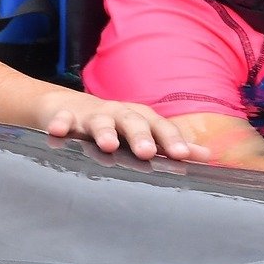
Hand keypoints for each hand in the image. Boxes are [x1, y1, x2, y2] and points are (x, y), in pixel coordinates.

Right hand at [43, 91, 210, 161]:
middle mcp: (119, 114)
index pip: (161, 128)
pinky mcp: (65, 117)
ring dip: (104, 131)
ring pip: (100, 121)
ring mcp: (92, 115)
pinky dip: (59, 123)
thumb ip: (170, 145)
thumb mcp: (142, 133)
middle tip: (147, 152)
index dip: (172, 140)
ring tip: (108, 145)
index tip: (183, 155)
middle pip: (133, 122)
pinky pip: (62, 119)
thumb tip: (206, 156)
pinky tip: (57, 132)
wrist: (67, 107)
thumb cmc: (114, 126)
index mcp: (141, 119)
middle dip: (140, 135)